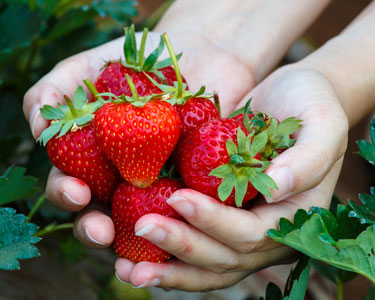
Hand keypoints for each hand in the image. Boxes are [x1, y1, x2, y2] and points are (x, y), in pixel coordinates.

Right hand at [22, 30, 253, 247]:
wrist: (194, 57)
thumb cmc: (133, 62)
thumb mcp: (85, 68)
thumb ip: (53, 92)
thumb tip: (37, 127)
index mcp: (92, 159)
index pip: (71, 186)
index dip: (67, 195)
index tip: (76, 193)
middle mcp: (122, 177)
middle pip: (101, 214)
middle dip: (95, 228)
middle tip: (101, 231)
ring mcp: (158, 183)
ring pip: (143, 220)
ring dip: (138, 237)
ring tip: (143, 241)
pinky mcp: (194, 182)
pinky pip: (189, 206)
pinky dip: (185, 219)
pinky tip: (185, 226)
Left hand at [114, 67, 347, 289]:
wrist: (292, 98)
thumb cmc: (312, 105)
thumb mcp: (323, 123)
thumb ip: (308, 160)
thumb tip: (277, 189)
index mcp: (292, 218)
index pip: (252, 234)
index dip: (215, 222)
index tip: (179, 198)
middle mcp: (266, 232)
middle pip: (223, 256)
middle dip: (181, 246)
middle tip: (141, 229)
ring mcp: (242, 226)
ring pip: (205, 262)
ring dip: (167, 267)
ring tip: (126, 268)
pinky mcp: (220, 214)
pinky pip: (195, 240)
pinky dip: (167, 253)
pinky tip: (132, 254)